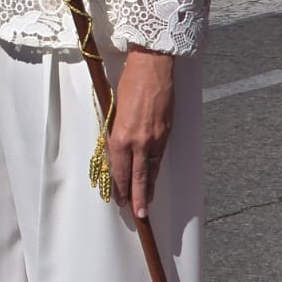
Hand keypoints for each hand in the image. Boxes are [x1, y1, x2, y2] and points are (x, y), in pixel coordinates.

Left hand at [107, 48, 173, 218]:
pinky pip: (160, 156)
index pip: (119, 170)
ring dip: (149, 187)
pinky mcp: (167, 132)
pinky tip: (155, 177)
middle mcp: (138, 142)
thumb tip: (116, 149)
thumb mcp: (115, 110)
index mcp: (121, 136)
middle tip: (138, 214)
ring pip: (151, 169)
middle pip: (138, 177)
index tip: (120, 200)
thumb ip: (116, 132)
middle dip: (137, 197)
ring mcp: (155, 138)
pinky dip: (156, 169)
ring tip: (147, 202)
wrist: (153, 67)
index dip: (119, 187)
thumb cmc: (129, 83)